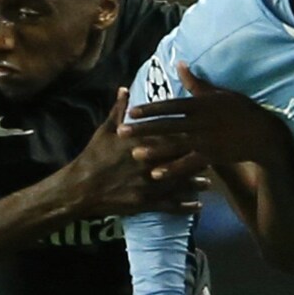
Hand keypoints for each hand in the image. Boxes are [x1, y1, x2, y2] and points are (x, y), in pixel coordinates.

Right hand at [59, 87, 208, 217]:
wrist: (80, 187)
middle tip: (212, 157)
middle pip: (180, 158)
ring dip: (195, 184)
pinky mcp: (146, 203)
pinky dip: (185, 207)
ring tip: (208, 183)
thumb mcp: (105, 130)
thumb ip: (119, 110)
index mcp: (142, 143)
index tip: (201, 131)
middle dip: (197, 158)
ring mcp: (149, 184)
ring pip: (180, 183)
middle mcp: (150, 162)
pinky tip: (198, 207)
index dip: (188, 134)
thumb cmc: (93, 156)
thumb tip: (125, 87)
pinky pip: (170, 206)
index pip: (171, 135)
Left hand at [122, 62, 293, 172]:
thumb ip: (196, 82)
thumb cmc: (241, 110)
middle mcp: (200, 121)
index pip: (170, 105)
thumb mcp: (219, 93)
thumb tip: (180, 64)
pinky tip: (156, 174)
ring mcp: (206, 140)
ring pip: (175, 145)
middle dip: (143, 129)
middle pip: (166, 125)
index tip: (130, 111)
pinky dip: (172, 169)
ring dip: (154, 151)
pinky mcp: (212, 156)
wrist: (263, 133)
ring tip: (134, 154)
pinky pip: (188, 163)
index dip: (149, 109)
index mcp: (200, 104)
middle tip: (121, 133)